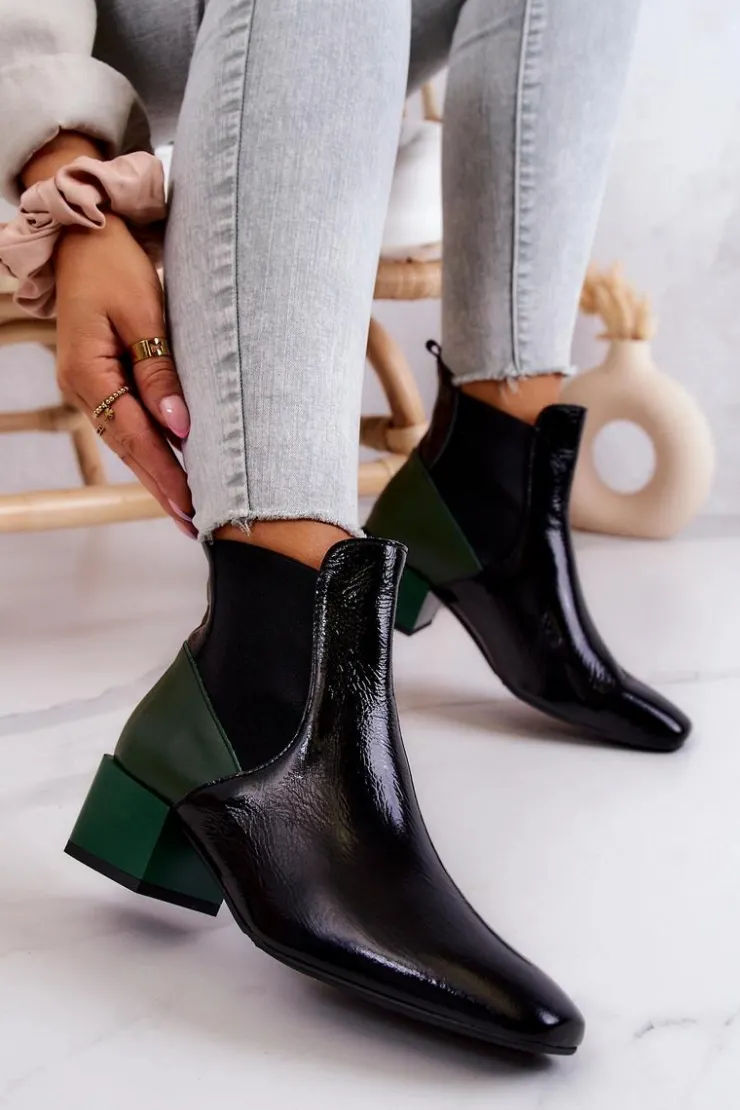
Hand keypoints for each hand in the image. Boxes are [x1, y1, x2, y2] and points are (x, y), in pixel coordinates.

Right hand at [22, 131, 194, 535]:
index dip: (165, 473)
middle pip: (129, 447)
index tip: (192, 505)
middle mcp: (82, 386)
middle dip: (163, 487)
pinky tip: (170, 468)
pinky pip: (126, 421)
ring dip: (157, 473)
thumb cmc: (115, 265)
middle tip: (195, 524)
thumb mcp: (144, 313)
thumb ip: (159, 372)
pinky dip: (149, 447)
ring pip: (126, 439)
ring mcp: (87, 384)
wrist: (85, 234)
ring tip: (186, 508)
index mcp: (88, 372)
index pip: (135, 436)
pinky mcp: (99, 377)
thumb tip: (179, 427)